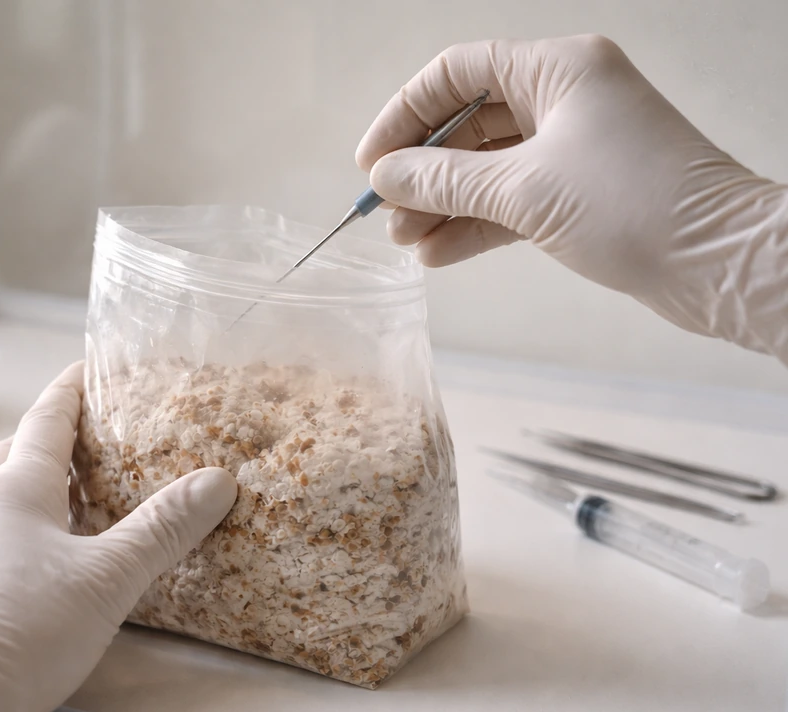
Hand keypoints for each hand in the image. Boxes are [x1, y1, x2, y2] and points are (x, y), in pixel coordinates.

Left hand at [0, 362, 237, 711]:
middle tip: (90, 442)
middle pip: (14, 454)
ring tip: (69, 505)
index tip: (87, 369)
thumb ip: (162, 528)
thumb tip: (215, 482)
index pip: (45, 418)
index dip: (70, 390)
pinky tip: (33, 566)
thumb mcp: (106, 578)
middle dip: (50, 441)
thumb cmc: (15, 632)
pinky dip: (10, 534)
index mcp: (14, 488)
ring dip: (28, 490)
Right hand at [357, 35, 787, 361]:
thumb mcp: (523, 189)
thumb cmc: (632, 205)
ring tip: (407, 242)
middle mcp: (566, 99)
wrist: (718, 263)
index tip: (372, 162)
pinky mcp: (581, 193)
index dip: (405, 114)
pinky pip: (512, 200)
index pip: (458, 73)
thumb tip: (385, 177)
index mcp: (558, 70)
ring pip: (488, 168)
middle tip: (387, 213)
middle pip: (469, 123)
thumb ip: (445, 180)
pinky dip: (475, 224)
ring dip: (443, 204)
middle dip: (424, 170)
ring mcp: (575, 147)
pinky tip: (439, 252)